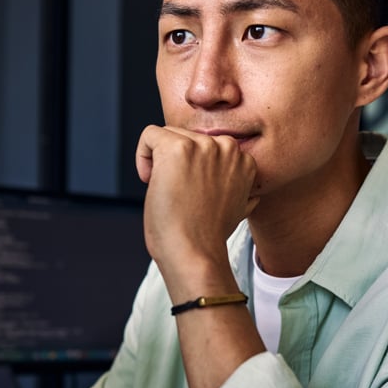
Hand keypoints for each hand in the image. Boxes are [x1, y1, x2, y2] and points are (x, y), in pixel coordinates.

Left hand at [135, 124, 258, 294]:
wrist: (196, 252)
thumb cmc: (209, 237)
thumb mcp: (236, 209)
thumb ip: (238, 190)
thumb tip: (244, 193)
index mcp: (244, 160)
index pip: (208, 147)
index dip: (194, 170)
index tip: (192, 195)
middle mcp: (227, 147)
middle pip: (187, 137)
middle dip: (176, 164)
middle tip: (178, 195)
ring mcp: (202, 146)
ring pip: (169, 135)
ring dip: (160, 161)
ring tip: (168, 191)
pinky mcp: (177, 148)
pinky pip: (150, 134)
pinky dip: (142, 155)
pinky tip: (150, 181)